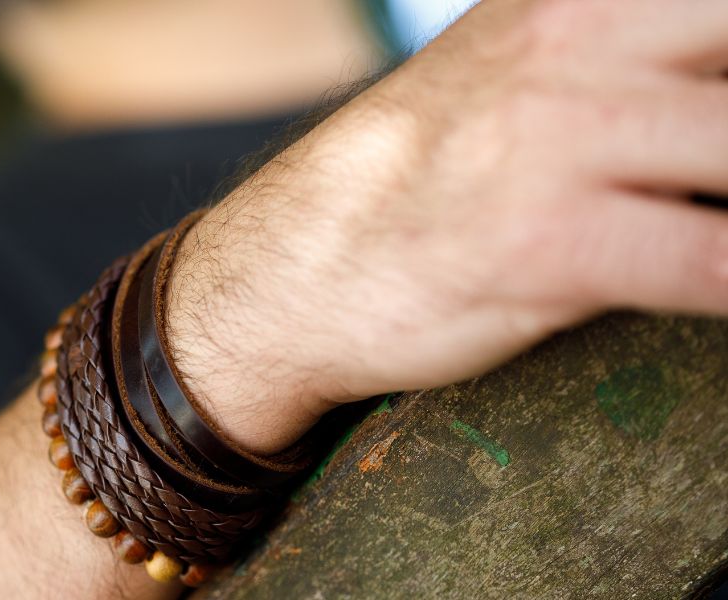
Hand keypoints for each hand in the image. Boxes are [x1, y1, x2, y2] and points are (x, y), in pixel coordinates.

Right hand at [166, 0, 727, 453]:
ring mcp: (556, 138)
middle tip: (722, 170)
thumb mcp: (511, 71)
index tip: (717, 113)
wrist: (290, 265)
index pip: (714, 4)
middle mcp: (571, 43)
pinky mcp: (544, 243)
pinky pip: (710, 262)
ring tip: (719, 213)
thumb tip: (703, 89)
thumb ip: (617, 55)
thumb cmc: (412, 178)